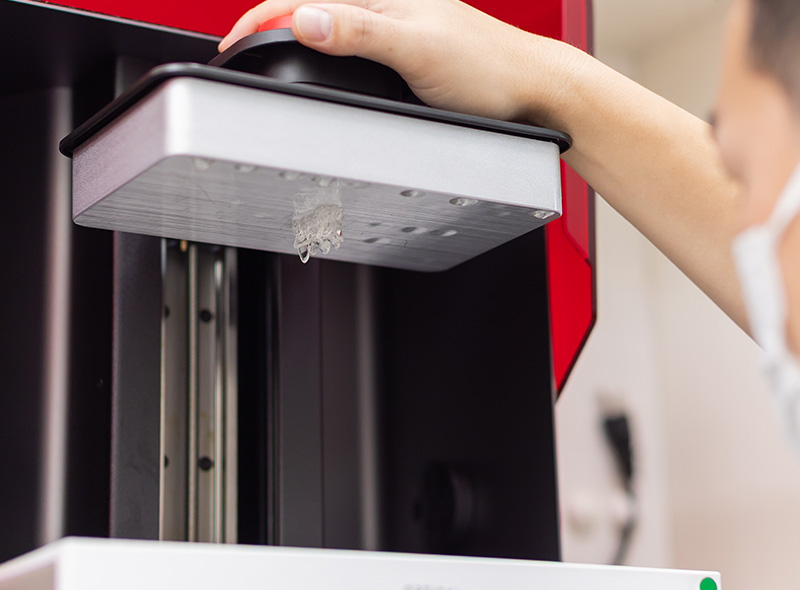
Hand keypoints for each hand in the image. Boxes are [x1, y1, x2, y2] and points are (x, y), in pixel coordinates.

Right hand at [219, 0, 565, 121]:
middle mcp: (388, 1)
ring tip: (266, 48)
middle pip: (310, 3)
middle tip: (239, 47)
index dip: (260, 17)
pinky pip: (350, 37)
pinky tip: (318, 54)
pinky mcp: (405, 42)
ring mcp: (396, 21)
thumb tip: (304, 19)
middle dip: (268, 19)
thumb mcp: (417, 49)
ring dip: (293, 30)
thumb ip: (360, 32)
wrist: (529, 87)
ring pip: (328, 19)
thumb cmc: (488, 69)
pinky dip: (323, 44)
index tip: (232, 41)